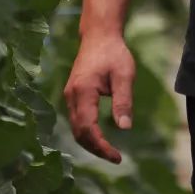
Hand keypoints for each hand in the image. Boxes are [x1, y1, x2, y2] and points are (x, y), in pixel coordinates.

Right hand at [64, 34, 136, 163]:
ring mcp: (69, 96)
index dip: (101, 146)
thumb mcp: (125, 76)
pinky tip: (101, 138)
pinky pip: (76, 121)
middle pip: (78, 133)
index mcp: (83, 91)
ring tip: (110, 152)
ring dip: (90, 143)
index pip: (87, 128)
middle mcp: (71, 96)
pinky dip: (86, 134)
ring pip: (75, 129)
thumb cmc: (114, 53)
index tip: (117, 156)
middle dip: (95, 149)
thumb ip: (123, 101)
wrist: (99, 36)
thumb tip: (125, 128)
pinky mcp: (72, 95)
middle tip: (116, 157)